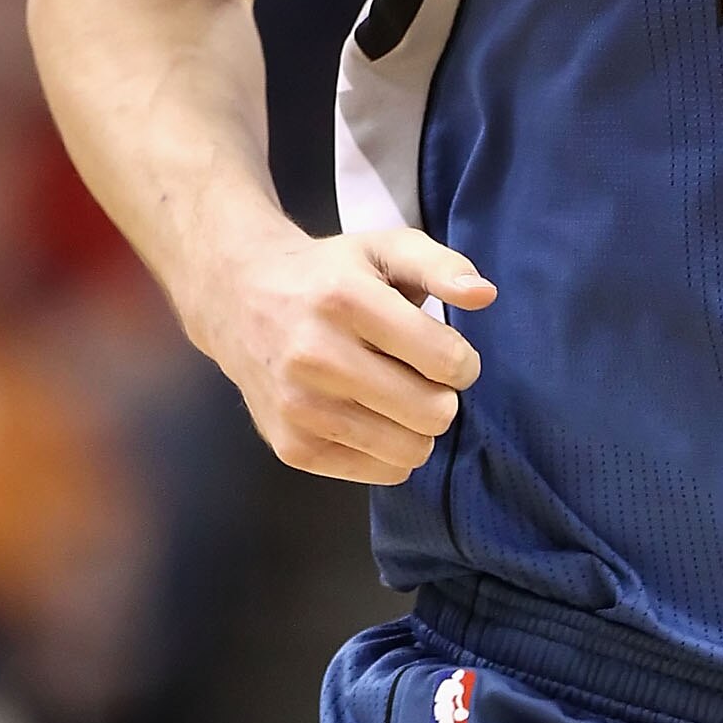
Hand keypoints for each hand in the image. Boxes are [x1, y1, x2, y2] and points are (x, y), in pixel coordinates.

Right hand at [198, 225, 496, 483]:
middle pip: (433, 412)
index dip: (463, 361)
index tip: (446, 352)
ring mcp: (299, 408)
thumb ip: (442, 266)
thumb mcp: (386, 249)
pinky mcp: (292, 447)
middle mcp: (316, 357)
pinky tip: (369, 416)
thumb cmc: (329, 274)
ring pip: (411, 450)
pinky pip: (381, 473)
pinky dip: (390, 451)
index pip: (446, 361)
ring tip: (396, 396)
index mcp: (346, 301)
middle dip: (443, 395)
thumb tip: (484, 295)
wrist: (239, 299)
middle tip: (421, 376)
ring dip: (418, 426)